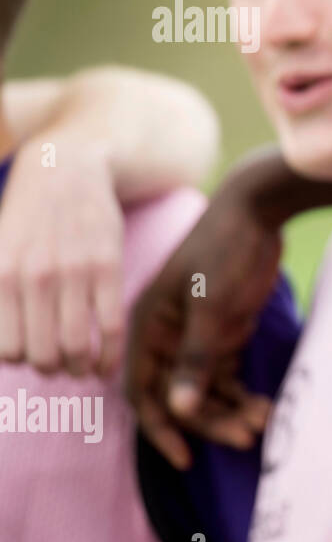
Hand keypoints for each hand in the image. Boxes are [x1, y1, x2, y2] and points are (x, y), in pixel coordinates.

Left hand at [0, 140, 123, 375]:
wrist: (66, 171)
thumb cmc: (28, 218)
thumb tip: (6, 349)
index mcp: (2, 276)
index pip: (8, 352)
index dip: (22, 361)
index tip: (34, 357)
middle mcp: (35, 277)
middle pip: (42, 356)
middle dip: (53, 370)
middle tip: (61, 366)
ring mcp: (74, 272)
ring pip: (76, 347)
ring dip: (81, 368)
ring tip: (84, 366)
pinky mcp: (108, 267)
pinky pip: (111, 327)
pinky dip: (111, 356)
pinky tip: (109, 363)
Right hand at [125, 182, 280, 469]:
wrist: (259, 211)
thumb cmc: (225, 252)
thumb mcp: (211, 306)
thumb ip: (197, 358)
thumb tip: (180, 410)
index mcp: (149, 329)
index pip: (143, 391)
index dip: (161, 428)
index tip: (185, 457)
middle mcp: (167, 338)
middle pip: (181, 397)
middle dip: (211, 421)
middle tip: (247, 436)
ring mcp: (196, 337)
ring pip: (206, 391)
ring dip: (230, 410)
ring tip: (264, 421)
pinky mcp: (224, 333)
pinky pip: (226, 376)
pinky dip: (241, 394)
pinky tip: (265, 406)